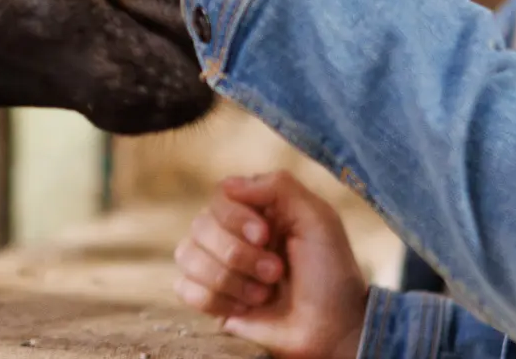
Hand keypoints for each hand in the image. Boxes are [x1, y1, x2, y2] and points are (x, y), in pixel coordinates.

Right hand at [173, 172, 369, 358]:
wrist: (331, 330)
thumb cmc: (330, 274)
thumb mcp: (318, 220)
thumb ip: (279, 187)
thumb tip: (227, 184)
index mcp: (256, 209)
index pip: (219, 197)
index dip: (236, 217)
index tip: (265, 236)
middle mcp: (231, 233)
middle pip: (201, 226)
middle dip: (239, 255)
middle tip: (275, 272)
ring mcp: (217, 265)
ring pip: (188, 255)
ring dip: (229, 279)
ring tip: (263, 294)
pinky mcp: (210, 298)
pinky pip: (185, 288)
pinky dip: (215, 300)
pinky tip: (244, 307)